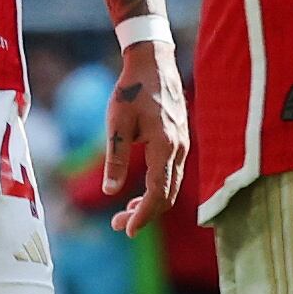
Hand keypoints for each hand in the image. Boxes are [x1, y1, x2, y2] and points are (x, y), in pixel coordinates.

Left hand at [102, 42, 188, 235]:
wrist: (154, 63)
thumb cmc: (132, 90)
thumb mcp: (117, 124)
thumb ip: (115, 158)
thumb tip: (109, 191)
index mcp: (165, 146)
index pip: (158, 192)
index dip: (143, 215)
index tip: (126, 230)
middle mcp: (179, 149)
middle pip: (168, 195)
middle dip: (145, 214)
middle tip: (117, 224)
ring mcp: (183, 144)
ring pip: (172, 186)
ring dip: (151, 203)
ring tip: (125, 211)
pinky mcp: (181, 140)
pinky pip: (173, 174)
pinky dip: (158, 189)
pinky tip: (140, 191)